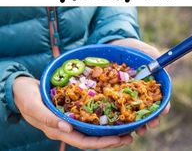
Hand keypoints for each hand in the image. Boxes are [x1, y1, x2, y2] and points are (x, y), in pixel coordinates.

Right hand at [13, 77, 132, 148]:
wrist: (21, 88)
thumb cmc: (26, 97)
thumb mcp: (34, 106)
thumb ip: (48, 118)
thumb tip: (68, 129)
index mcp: (58, 130)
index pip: (83, 142)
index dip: (101, 142)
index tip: (119, 139)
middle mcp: (66, 127)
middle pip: (92, 138)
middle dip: (111, 138)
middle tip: (131, 134)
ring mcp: (69, 119)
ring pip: (92, 128)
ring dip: (109, 128)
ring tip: (127, 125)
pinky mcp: (71, 109)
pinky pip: (88, 115)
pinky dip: (101, 114)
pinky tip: (112, 110)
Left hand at [109, 38, 170, 135]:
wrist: (113, 46)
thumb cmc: (132, 48)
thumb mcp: (143, 49)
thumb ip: (153, 56)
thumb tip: (166, 67)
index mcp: (149, 84)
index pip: (159, 98)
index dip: (164, 106)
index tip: (165, 110)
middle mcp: (139, 94)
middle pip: (147, 110)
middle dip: (151, 119)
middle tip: (152, 124)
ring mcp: (125, 97)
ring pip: (133, 114)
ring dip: (137, 124)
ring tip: (138, 130)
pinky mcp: (112, 98)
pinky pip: (116, 110)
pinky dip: (119, 120)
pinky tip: (120, 126)